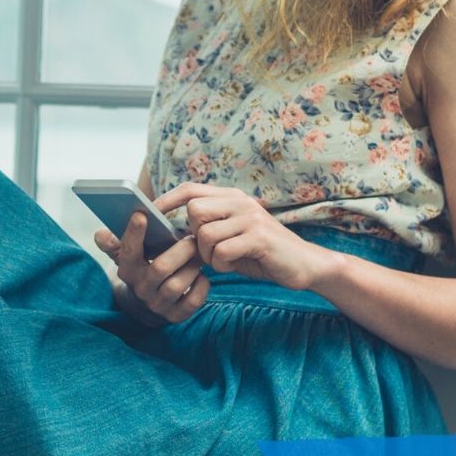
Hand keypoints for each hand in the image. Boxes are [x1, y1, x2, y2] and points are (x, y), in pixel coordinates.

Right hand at [93, 212, 207, 325]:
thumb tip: (100, 235)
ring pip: (177, 285)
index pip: (128, 252)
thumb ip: (114, 244)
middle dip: (180, 251)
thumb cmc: (142, 270)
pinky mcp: (175, 316)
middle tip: (192, 239)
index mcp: (127, 271)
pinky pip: (192, 302)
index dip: (134, 234)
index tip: (141, 214)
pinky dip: (201, 287)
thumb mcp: (126, 258)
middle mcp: (141, 289)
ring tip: (199, 256)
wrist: (145, 307)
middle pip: (160, 269)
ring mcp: (158, 305)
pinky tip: (202, 276)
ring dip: (192, 268)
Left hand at [153, 184, 343, 290]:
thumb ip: (209, 229)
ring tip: (225, 259)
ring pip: (205, 235)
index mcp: (232, 198)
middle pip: (194, 212)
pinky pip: (221, 252)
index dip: (168, 199)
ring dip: (209, 255)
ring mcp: (250, 218)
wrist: (304, 265)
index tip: (150, 211)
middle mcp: (240, 202)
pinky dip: (222, 264)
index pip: (191, 189)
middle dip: (195, 237)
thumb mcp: (233, 235)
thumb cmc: (262, 253)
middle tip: (209, 251)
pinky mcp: (258, 238)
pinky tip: (235, 264)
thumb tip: (174, 234)